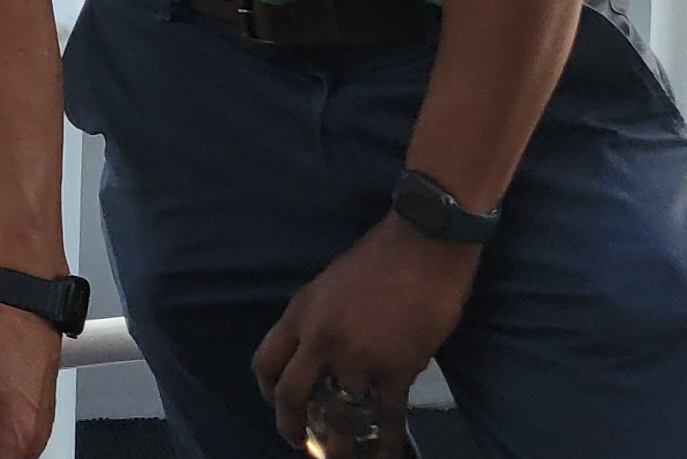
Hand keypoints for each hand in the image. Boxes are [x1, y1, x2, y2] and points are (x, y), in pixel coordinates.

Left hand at [253, 215, 479, 451]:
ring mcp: (358, 357)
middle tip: (300, 444)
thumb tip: (321, 361)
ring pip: (339, 413)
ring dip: (339, 443)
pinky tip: (382, 456)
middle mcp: (320, 339)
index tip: (278, 408)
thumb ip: (317, 324)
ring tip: (339, 458)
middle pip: (291, 394)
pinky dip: (384, 443)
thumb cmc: (376, 262)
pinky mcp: (397, 369)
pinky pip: (386, 417)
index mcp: (299, 315)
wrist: (421, 248)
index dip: (267, 392)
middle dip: (291, 426)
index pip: (265, 362)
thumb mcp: (326, 288)